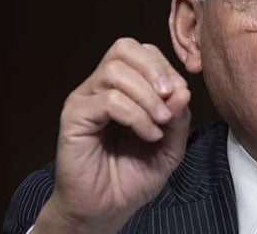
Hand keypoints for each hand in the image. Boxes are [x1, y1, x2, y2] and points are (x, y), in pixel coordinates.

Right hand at [33, 38, 190, 233]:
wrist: (106, 209)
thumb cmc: (133, 177)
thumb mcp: (170, 147)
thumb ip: (179, 117)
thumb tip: (182, 90)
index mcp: (122, 87)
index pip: (141, 52)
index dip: (165, 67)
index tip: (181, 95)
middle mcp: (100, 87)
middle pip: (124, 47)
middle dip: (155, 69)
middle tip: (170, 98)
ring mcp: (85, 100)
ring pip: (115, 71)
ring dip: (147, 95)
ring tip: (160, 122)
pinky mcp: (74, 118)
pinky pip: (108, 100)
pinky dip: (136, 115)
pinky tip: (148, 134)